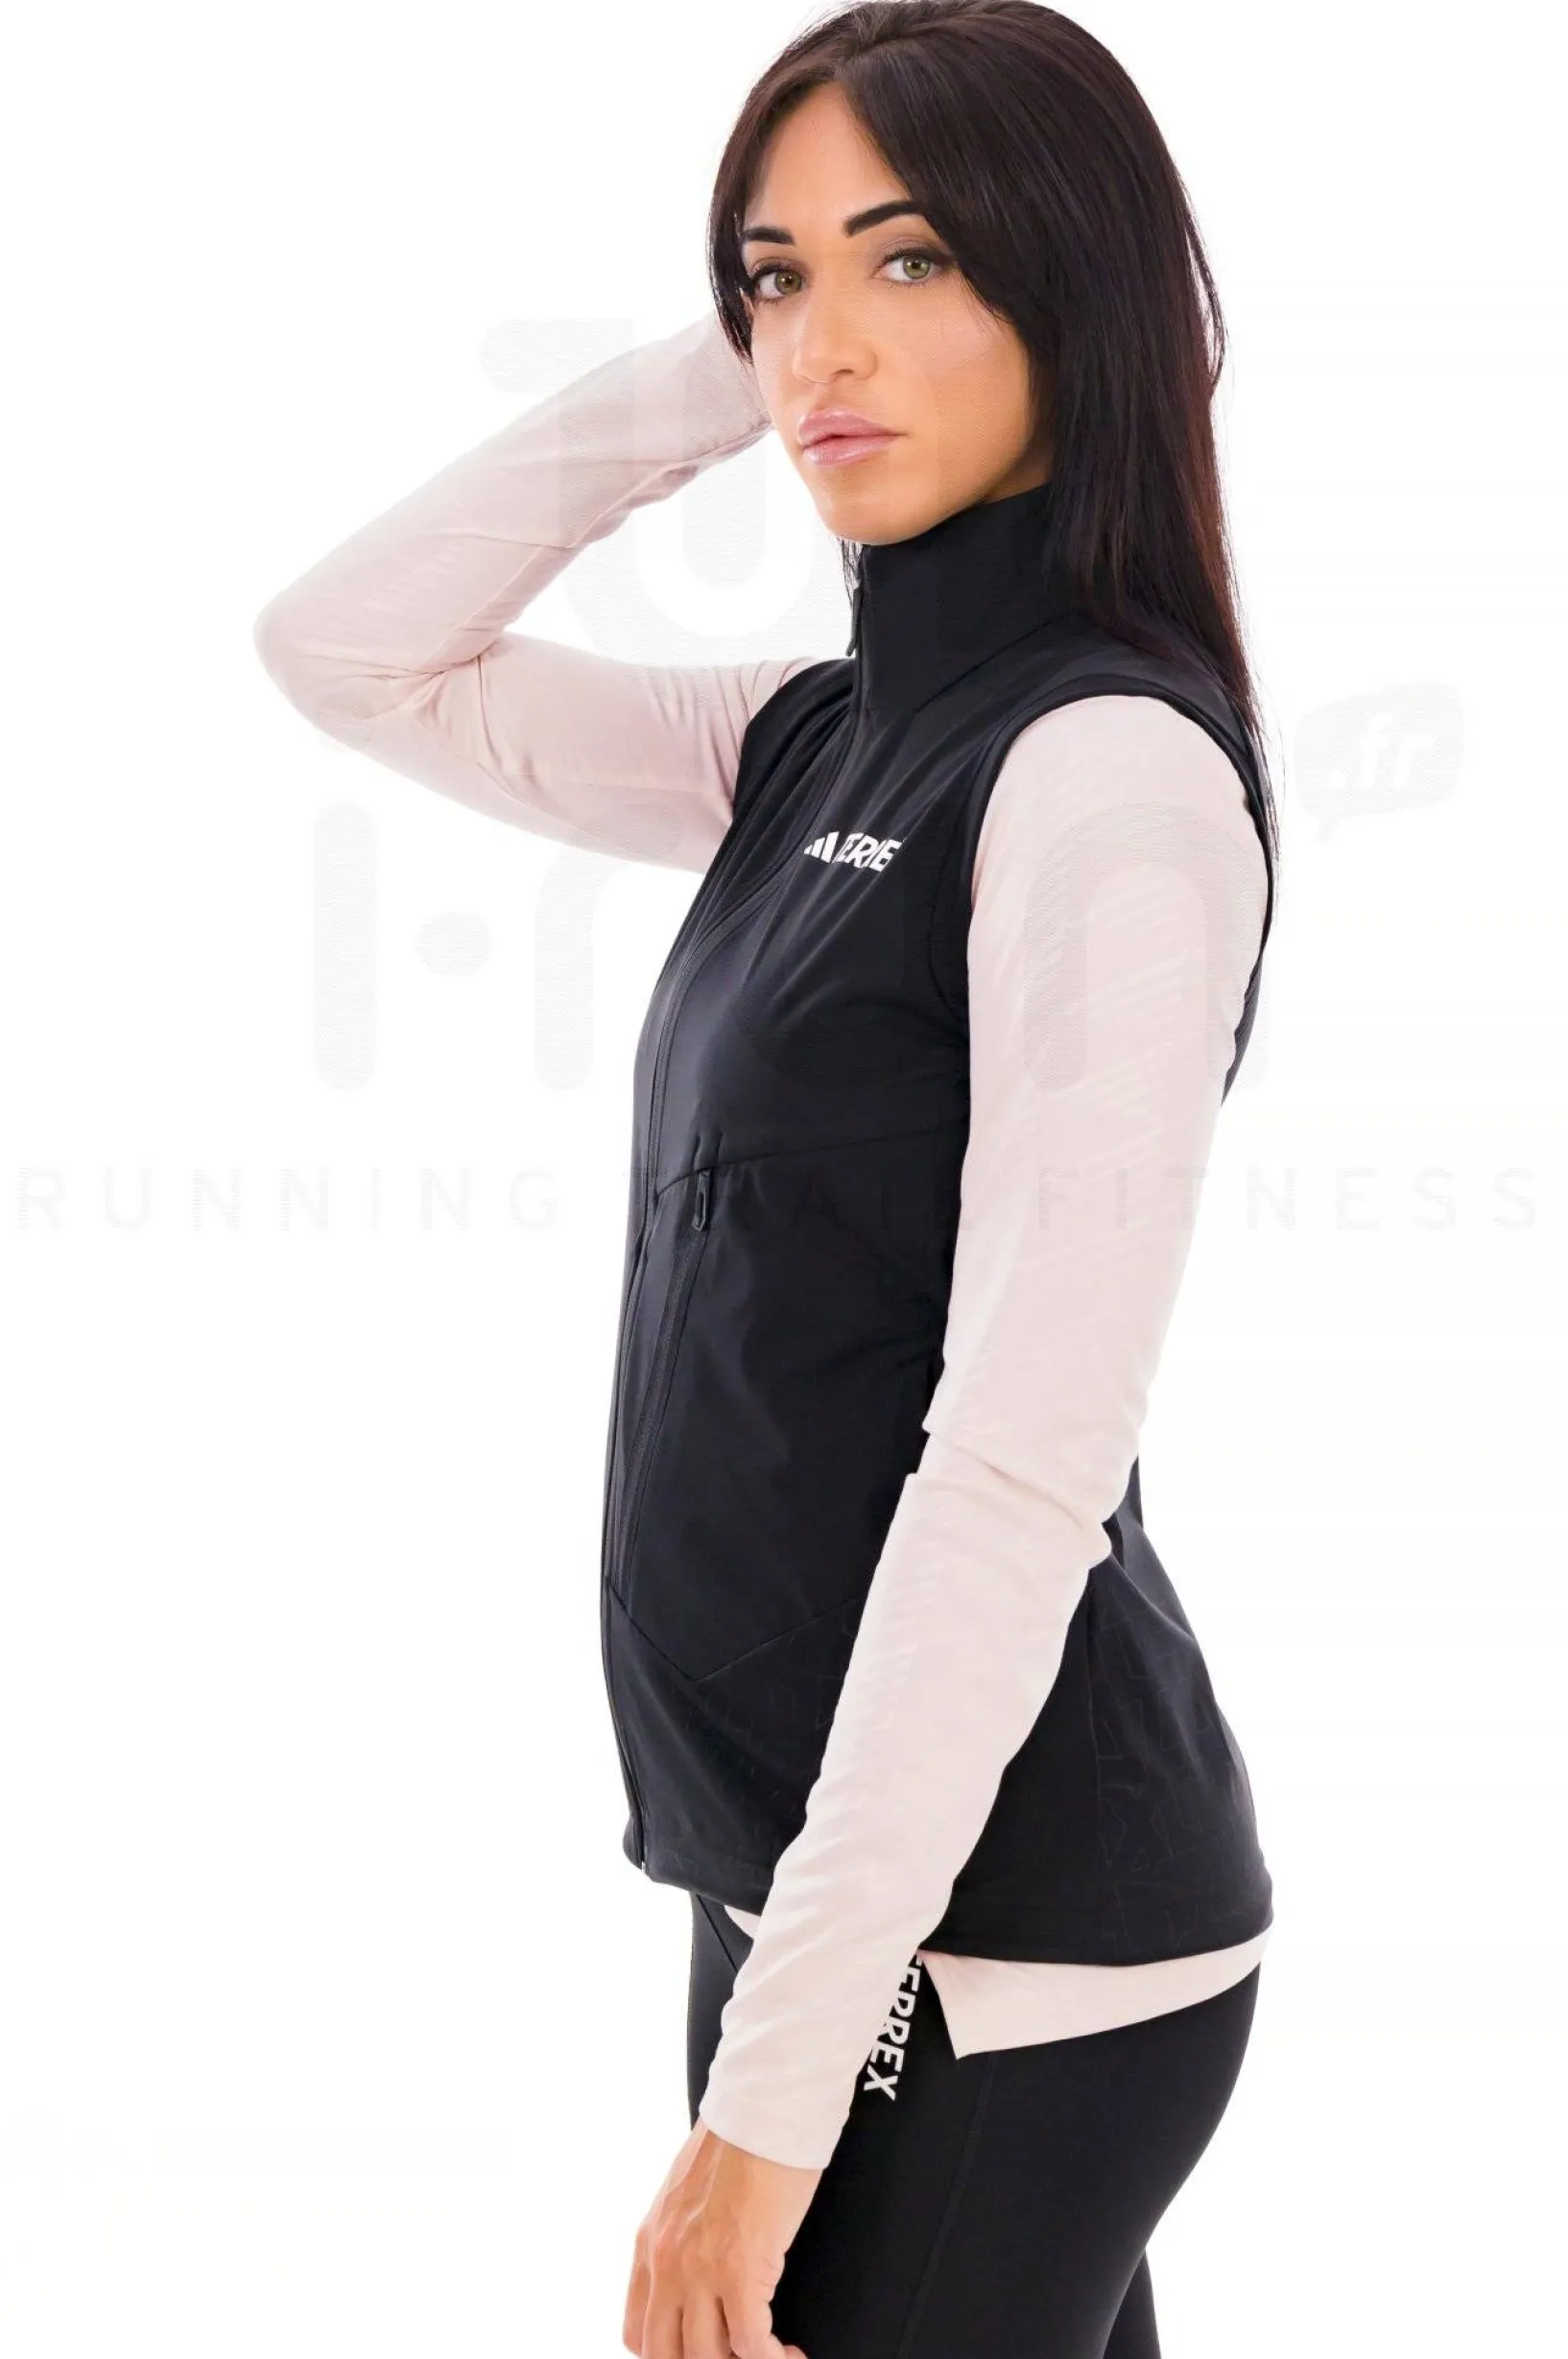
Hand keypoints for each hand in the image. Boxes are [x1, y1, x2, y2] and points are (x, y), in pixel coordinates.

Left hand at [622, 2116, 822, 2357]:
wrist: (763, 2108)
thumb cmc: (737, 2140)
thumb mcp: (686, 2193)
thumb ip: (683, 2235)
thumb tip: (701, 2264)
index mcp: (649, 2245)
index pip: (638, 2332)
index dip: (670, 2355)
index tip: (705, 2351)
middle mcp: (666, 2264)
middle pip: (666, 2356)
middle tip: (736, 2356)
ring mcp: (700, 2271)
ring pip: (707, 2358)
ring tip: (774, 2353)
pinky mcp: (740, 2271)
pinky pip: (751, 2344)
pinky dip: (774, 2357)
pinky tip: (791, 2351)